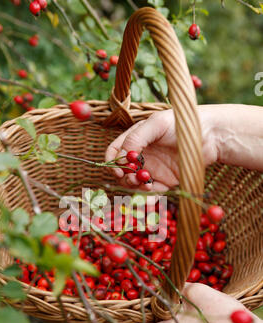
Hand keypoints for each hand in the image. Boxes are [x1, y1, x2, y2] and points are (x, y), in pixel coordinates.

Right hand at [106, 104, 262, 190]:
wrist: (211, 136)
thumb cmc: (182, 124)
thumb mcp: (156, 124)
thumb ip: (136, 138)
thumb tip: (121, 157)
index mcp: (135, 139)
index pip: (114, 152)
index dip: (112, 162)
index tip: (118, 169)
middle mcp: (141, 155)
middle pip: (122, 172)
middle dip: (125, 178)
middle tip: (136, 178)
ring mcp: (152, 169)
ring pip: (134, 185)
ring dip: (136, 188)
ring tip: (147, 185)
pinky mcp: (165, 182)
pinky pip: (152, 193)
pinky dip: (149, 198)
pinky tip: (151, 198)